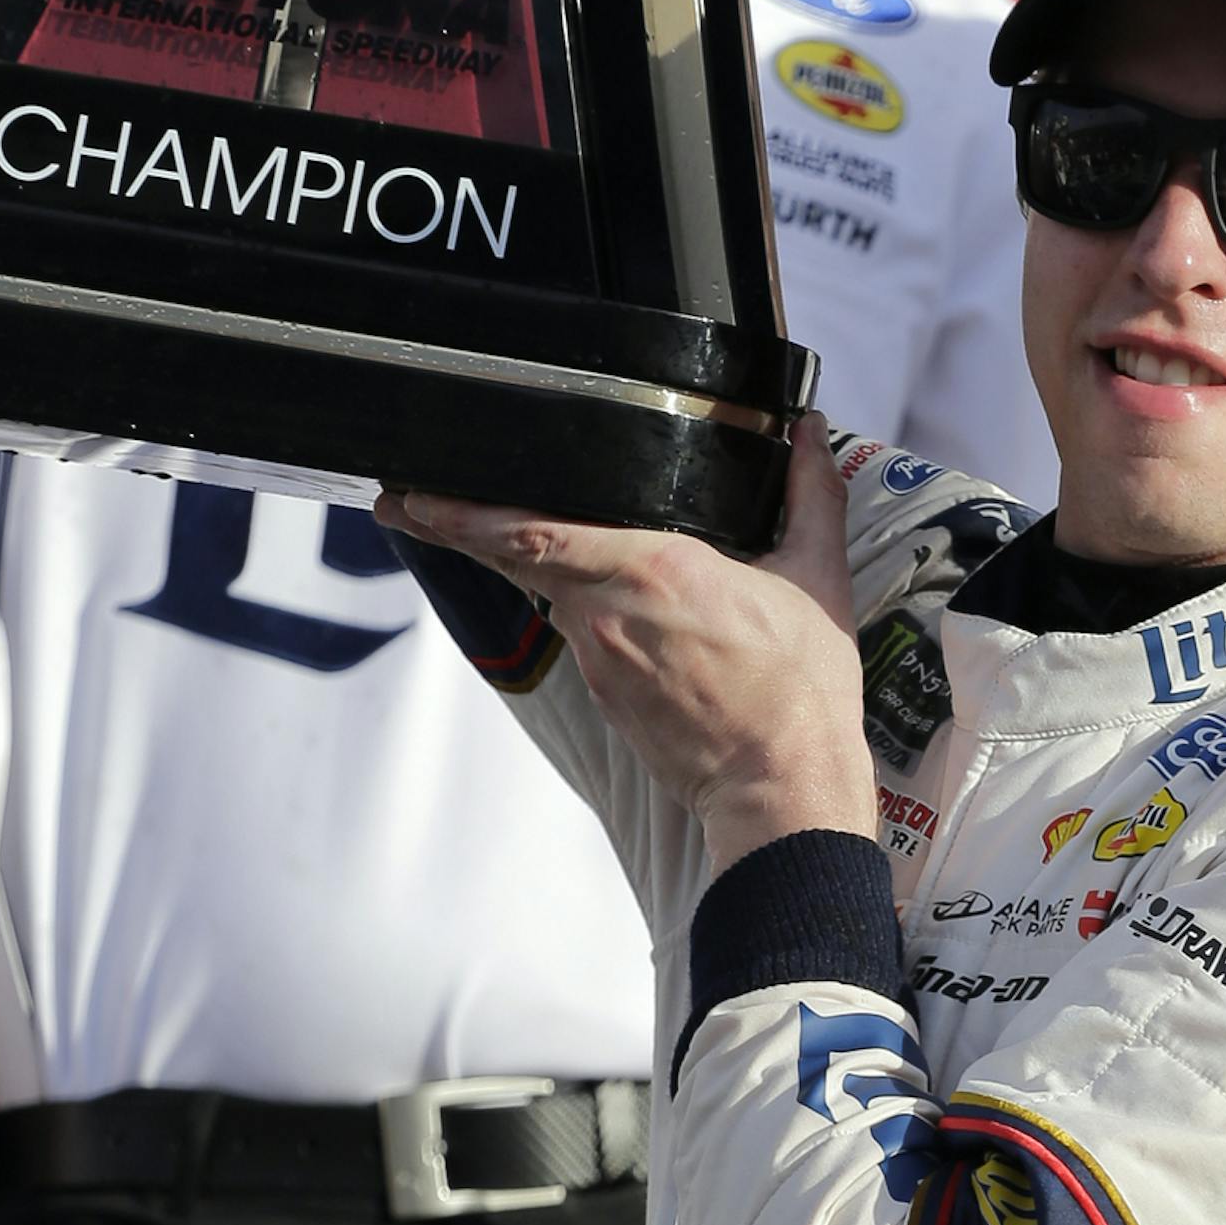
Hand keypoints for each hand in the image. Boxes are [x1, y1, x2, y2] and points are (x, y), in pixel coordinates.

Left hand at [379, 415, 875, 868]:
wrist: (783, 789)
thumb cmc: (801, 692)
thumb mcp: (816, 577)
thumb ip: (810, 494)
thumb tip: (812, 435)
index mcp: (657, 569)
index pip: (536, 532)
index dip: (467, 514)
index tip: (418, 494)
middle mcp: (611, 612)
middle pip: (518, 557)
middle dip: (457, 526)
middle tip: (409, 498)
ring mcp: (601, 659)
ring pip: (547, 593)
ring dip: (517, 559)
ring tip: (489, 524)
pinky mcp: (606, 696)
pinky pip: (578, 630)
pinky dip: (570, 601)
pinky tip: (584, 589)